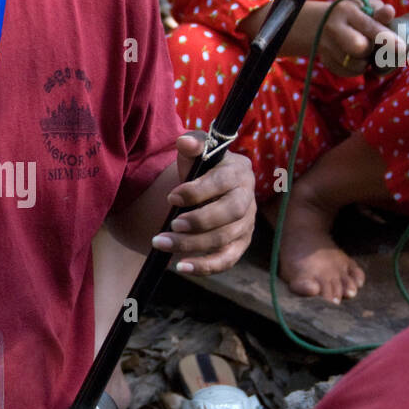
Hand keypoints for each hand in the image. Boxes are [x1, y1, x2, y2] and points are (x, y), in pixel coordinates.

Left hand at [151, 132, 255, 274]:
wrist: (207, 189)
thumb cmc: (200, 169)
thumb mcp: (194, 154)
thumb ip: (191, 145)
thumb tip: (185, 142)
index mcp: (239, 172)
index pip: (223, 183)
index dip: (198, 192)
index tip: (171, 197)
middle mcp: (247, 198)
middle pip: (231, 213)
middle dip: (200, 220)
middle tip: (172, 224)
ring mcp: (246, 224)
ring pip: (225, 238)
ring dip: (192, 244)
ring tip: (161, 242)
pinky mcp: (239, 244)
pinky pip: (226, 260)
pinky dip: (205, 266)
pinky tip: (180, 266)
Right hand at [317, 0, 395, 76]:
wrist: (318, 24)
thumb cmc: (351, 14)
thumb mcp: (364, 7)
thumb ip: (378, 12)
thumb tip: (389, 12)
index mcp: (346, 11)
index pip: (368, 26)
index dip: (386, 37)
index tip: (401, 47)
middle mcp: (333, 28)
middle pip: (358, 48)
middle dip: (370, 50)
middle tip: (372, 45)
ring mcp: (326, 46)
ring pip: (355, 64)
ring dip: (365, 61)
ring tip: (362, 51)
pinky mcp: (326, 61)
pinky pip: (348, 72)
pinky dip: (356, 68)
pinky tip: (355, 58)